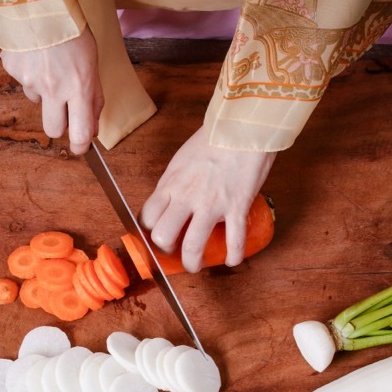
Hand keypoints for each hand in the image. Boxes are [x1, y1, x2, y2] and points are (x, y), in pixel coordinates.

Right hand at [0, 27, 103, 154]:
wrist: (39, 4)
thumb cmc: (71, 31)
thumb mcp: (91, 64)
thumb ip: (93, 97)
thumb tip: (91, 128)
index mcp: (79, 86)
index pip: (79, 132)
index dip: (79, 146)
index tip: (79, 147)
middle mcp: (54, 88)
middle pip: (52, 129)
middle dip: (59, 125)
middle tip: (64, 111)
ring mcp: (30, 80)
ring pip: (37, 100)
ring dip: (44, 90)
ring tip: (50, 64)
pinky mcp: (13, 70)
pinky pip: (23, 80)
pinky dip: (29, 72)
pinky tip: (35, 55)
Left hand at [140, 127, 275, 271]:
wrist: (244, 126)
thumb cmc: (214, 138)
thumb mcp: (182, 159)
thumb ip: (174, 182)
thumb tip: (170, 199)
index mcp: (171, 183)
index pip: (147, 217)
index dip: (149, 232)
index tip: (157, 235)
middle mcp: (186, 197)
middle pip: (163, 237)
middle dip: (166, 251)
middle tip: (175, 251)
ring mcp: (211, 204)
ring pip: (192, 246)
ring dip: (193, 263)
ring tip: (196, 265)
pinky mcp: (237, 207)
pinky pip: (233, 241)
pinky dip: (233, 256)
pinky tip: (232, 260)